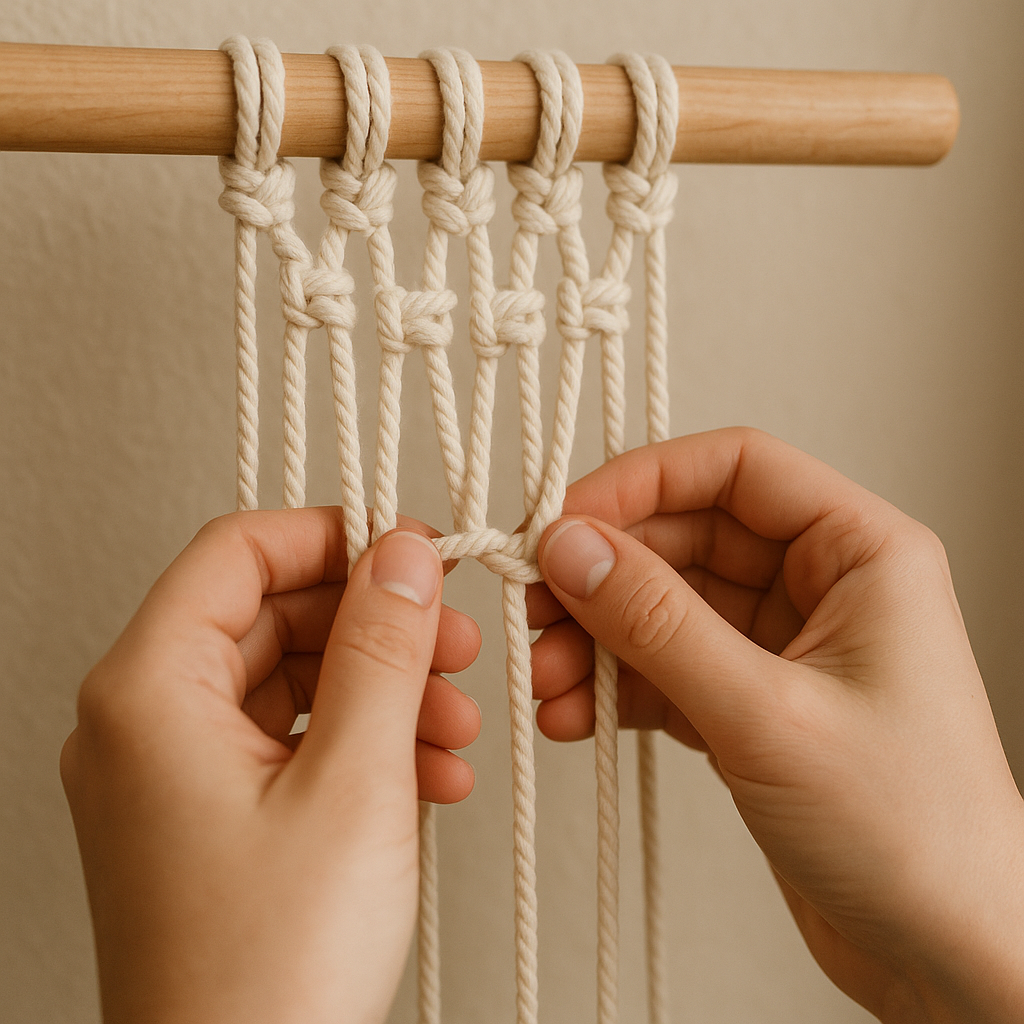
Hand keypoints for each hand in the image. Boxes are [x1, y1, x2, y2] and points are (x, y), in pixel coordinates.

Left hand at [60, 509, 481, 1023]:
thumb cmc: (268, 974)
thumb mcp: (355, 782)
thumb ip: (382, 650)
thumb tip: (403, 556)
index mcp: (147, 692)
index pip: (238, 552)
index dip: (334, 538)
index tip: (410, 553)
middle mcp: (145, 724)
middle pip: (274, 615)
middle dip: (377, 626)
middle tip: (455, 642)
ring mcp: (176, 774)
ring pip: (292, 681)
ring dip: (383, 691)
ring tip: (456, 725)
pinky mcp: (212, 816)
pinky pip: (292, 742)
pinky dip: (363, 743)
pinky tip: (430, 772)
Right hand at [528, 427, 1023, 1023]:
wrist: (947, 956)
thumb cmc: (914, 833)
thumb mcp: (767, 713)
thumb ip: (659, 623)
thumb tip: (574, 549)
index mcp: (861, 553)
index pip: (735, 469)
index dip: (641, 483)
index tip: (566, 521)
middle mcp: (820, 588)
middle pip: (685, 539)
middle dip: (603, 575)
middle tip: (536, 607)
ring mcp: (781, 647)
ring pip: (665, 607)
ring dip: (596, 638)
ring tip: (545, 678)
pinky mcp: (750, 704)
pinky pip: (665, 668)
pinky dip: (615, 686)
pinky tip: (572, 714)